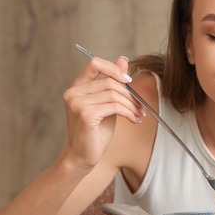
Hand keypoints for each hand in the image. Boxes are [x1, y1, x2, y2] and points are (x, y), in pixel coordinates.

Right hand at [62, 55, 142, 169]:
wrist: (83, 155)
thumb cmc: (96, 131)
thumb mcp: (107, 103)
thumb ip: (113, 83)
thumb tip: (123, 59)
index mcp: (77, 86)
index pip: (95, 63)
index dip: (114, 69)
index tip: (129, 81)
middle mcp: (74, 92)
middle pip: (110, 82)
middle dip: (130, 94)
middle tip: (141, 106)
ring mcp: (77, 103)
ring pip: (114, 94)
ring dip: (131, 105)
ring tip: (139, 114)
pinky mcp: (85, 114)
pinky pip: (114, 107)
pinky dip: (129, 112)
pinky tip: (134, 120)